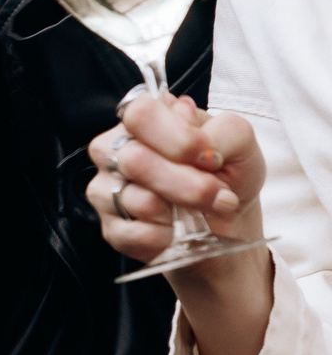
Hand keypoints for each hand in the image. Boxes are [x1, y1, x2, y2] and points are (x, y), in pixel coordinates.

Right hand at [91, 92, 273, 354]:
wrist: (230, 247)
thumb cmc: (235, 189)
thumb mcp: (245, 152)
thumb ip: (222, 130)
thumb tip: (194, 131)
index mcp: (152, 123)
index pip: (136, 107)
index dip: (168, 130)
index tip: (205, 150)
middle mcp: (121, 154)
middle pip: (125, 153)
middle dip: (178, 177)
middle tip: (216, 196)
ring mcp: (108, 195)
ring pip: (117, 194)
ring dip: (167, 210)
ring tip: (199, 220)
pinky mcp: (110, 232)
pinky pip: (117, 232)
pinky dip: (150, 238)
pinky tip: (173, 240)